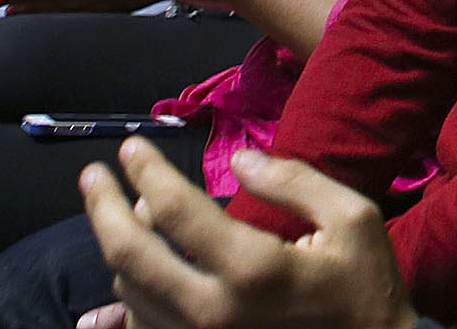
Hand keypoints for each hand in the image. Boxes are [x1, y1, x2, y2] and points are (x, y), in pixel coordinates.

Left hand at [79, 141, 418, 328]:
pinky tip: (131, 269)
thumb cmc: (363, 288)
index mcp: (253, 270)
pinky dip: (127, 294)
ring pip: (129, 291)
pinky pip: (141, 325)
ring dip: (121, 246)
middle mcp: (211, 311)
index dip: (147, 172)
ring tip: (130, 213)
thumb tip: (241, 159)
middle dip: (102, 207)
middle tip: (92, 175)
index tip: (131, 146)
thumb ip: (295, 182)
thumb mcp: (352, 220)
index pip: (177, 211)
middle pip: (129, 256)